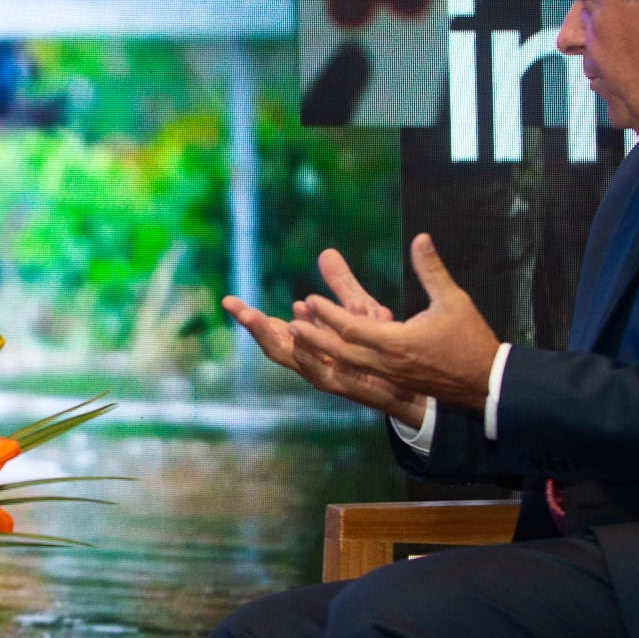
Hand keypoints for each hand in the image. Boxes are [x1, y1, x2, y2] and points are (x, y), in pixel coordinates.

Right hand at [221, 248, 425, 423]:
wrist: (410, 384)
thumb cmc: (381, 349)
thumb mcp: (360, 312)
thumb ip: (342, 286)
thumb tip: (326, 252)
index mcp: (309, 347)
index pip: (273, 331)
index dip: (251, 318)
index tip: (228, 302)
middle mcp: (311, 364)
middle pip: (274, 346)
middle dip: (254, 326)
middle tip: (235, 308)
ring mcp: (326, 377)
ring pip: (293, 359)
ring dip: (275, 338)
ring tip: (258, 318)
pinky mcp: (347, 385)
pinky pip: (323, 370)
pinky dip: (309, 352)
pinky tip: (299, 333)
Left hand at [298, 233, 498, 409]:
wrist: (486, 383)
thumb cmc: (470, 340)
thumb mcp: (454, 300)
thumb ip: (432, 270)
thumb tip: (421, 238)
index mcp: (398, 343)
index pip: (352, 329)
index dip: (329, 314)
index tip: (309, 299)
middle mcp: (387, 363)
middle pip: (340, 351)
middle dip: (313, 338)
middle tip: (289, 323)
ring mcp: (389, 376)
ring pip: (347, 364)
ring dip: (322, 350)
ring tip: (300, 335)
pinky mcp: (393, 382)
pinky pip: (359, 372)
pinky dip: (339, 360)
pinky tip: (328, 351)